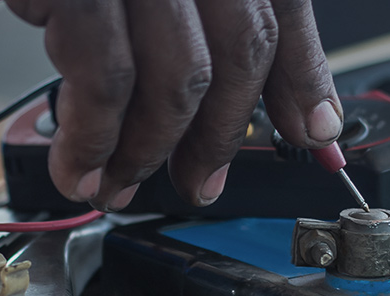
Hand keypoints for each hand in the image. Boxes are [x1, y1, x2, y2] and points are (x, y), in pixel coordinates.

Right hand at [3, 0, 342, 210]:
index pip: (282, 11)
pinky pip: (102, 82)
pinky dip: (92, 138)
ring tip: (116, 184)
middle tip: (201, 183)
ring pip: (175, 83)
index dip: (302, 80)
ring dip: (145, 152)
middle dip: (220, 137)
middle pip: (238, 55)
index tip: (310, 133)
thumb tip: (263, 92)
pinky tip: (79, 161)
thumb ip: (208, 10)